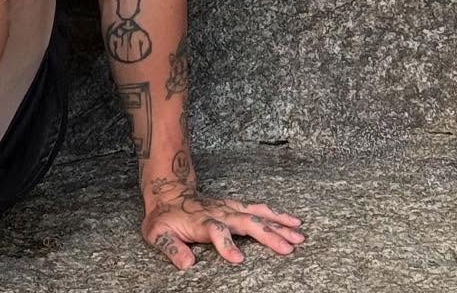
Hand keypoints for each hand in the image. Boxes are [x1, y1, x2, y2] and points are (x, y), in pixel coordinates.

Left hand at [143, 183, 304, 267]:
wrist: (167, 193)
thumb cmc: (165, 218)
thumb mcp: (158, 234)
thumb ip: (171, 248)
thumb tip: (186, 263)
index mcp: (200, 222)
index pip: (215, 231)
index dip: (225, 244)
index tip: (237, 259)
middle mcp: (218, 213)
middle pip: (244, 222)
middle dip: (266, 234)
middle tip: (288, 248)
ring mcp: (228, 208)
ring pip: (255, 214)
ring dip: (277, 224)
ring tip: (299, 235)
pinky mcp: (234, 206)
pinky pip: (257, 209)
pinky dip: (276, 215)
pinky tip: (293, 220)